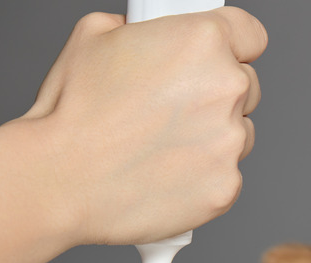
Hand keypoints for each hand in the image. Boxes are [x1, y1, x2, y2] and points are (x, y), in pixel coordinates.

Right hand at [23, 7, 268, 244]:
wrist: (59, 180)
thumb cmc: (71, 112)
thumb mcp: (94, 36)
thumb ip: (139, 28)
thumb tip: (148, 36)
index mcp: (203, 41)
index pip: (251, 35)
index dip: (234, 46)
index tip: (221, 59)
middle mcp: (227, 88)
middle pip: (247, 87)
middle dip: (218, 94)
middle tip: (174, 109)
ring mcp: (230, 142)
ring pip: (240, 133)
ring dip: (215, 137)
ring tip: (163, 147)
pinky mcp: (226, 187)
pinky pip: (226, 176)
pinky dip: (204, 177)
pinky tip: (165, 176)